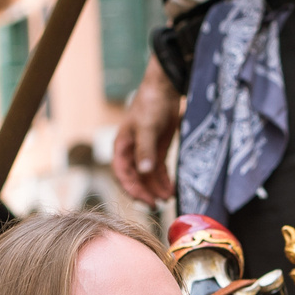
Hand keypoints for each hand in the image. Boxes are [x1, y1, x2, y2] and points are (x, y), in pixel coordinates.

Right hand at [111, 70, 181, 203]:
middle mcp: (132, 152)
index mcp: (122, 147)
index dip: (132, 189)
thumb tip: (144, 172)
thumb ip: (145, 150)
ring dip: (157, 188)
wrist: (165, 90)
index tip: (145, 200)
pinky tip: (172, 189)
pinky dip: (165, 180)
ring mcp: (145, 152)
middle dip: (145, 192)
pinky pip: (159, 170)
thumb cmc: (150, 105)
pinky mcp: (158, 150)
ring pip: (148, 176)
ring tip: (169, 198)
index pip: (122, 174)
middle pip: (135, 178)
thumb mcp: (147, 128)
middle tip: (158, 205)